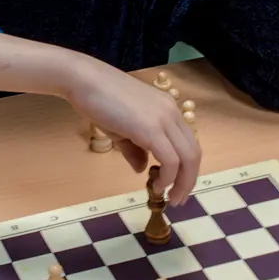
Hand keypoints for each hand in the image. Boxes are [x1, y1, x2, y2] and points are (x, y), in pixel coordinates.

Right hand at [0, 33, 200, 203]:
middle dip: (189, 180)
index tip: (178, 186)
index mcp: (168, 110)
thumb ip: (135, 148)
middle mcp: (172, 113)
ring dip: (181, 182)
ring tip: (168, 196)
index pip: (188, 143)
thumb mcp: (121, 128)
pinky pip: (170, 160)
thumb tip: (142, 168)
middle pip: (194, 153)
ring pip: (187, 158)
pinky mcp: (152, 128)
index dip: (187, 168)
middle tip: (178, 198)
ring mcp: (164, 119)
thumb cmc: (98, 100)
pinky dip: (167, 177)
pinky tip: (155, 185)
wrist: (83, 81)